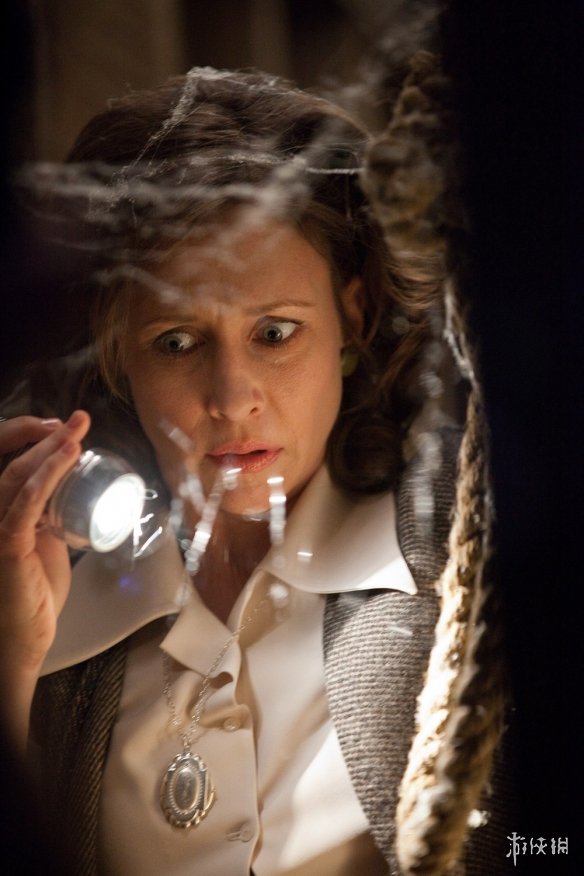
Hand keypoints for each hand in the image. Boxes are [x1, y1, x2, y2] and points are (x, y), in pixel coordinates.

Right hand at [0, 411, 90, 675]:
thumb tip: (71, 486)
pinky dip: (46, 478)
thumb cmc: (34, 590)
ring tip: (78, 433)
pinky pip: (26, 505)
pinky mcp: (6, 544)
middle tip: (80, 420)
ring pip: (17, 476)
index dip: (27, 435)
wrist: (25, 636)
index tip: (64, 425)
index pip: (4, 461)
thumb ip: (48, 514)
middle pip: (11, 461)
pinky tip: (66, 459)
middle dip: (45, 435)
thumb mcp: (45, 540)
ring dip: (50, 450)